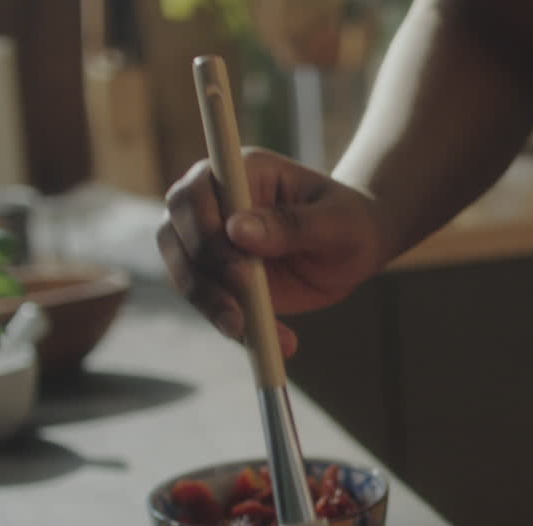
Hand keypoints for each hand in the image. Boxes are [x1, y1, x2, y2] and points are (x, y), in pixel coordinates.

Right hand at [157, 148, 395, 356]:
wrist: (355, 248)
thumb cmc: (350, 221)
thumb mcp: (336, 221)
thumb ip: (292, 224)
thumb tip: (238, 230)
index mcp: (240, 172)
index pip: (195, 194)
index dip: (205, 230)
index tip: (240, 267)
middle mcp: (214, 203)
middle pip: (177, 236)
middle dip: (206, 277)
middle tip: (243, 312)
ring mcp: (210, 242)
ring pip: (186, 274)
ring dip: (214, 308)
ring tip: (255, 335)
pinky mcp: (218, 278)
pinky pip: (211, 304)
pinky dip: (234, 328)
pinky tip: (269, 346)